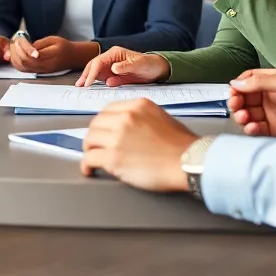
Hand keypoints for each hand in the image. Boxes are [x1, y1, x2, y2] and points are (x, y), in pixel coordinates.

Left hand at [8, 36, 95, 73]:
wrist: (72, 57)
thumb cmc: (63, 47)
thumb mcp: (54, 40)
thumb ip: (40, 43)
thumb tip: (27, 47)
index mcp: (52, 56)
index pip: (34, 55)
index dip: (24, 48)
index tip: (20, 39)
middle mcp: (46, 66)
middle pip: (26, 62)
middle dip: (17, 52)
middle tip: (14, 42)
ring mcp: (42, 71)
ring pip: (23, 68)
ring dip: (15, 57)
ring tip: (14, 47)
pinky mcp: (39, 72)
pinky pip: (24, 70)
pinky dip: (17, 63)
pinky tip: (16, 55)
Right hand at [76, 46, 169, 86]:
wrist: (157, 69)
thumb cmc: (149, 64)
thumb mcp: (139, 64)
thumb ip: (126, 66)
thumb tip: (113, 69)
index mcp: (115, 53)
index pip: (99, 62)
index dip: (92, 72)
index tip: (88, 82)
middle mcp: (110, 59)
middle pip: (94, 65)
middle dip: (86, 74)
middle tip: (79, 85)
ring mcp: (111, 66)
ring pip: (95, 71)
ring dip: (88, 78)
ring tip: (81, 87)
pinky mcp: (113, 74)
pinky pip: (101, 78)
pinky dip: (95, 82)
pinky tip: (90, 87)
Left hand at [80, 100, 197, 191]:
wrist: (189, 162)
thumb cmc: (182, 145)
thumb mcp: (161, 118)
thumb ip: (141, 119)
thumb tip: (127, 129)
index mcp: (137, 106)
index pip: (108, 110)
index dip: (102, 123)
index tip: (101, 131)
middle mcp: (125, 118)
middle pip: (96, 124)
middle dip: (94, 136)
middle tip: (94, 146)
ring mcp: (117, 137)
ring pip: (90, 139)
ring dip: (89, 150)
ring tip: (92, 157)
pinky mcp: (113, 157)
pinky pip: (89, 158)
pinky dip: (86, 165)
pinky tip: (89, 170)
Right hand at [227, 68, 275, 137]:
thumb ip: (260, 81)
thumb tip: (237, 82)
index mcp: (274, 81)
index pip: (249, 81)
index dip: (238, 85)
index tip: (233, 91)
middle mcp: (272, 98)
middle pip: (245, 98)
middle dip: (237, 102)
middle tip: (236, 105)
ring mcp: (273, 115)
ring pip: (248, 115)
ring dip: (242, 116)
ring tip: (245, 118)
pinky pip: (257, 130)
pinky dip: (251, 129)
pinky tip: (253, 127)